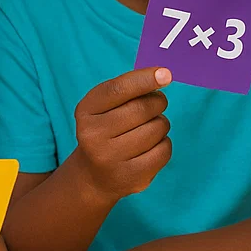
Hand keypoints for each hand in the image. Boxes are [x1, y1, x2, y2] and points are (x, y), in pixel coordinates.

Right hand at [69, 67, 173, 203]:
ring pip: (157, 128)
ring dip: (161, 124)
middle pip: (143, 109)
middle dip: (157, 102)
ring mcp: (110, 159)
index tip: (165, 74)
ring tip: (148, 129)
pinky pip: (164, 150)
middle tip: (156, 104)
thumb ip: (128, 88)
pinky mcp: (131, 177)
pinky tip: (151, 147)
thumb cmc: (107, 130)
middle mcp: (93, 136)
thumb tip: (163, 76)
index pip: (118, 90)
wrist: (94, 176)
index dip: (144, 79)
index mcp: (86, 111)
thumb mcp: (105, 107)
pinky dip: (164, 144)